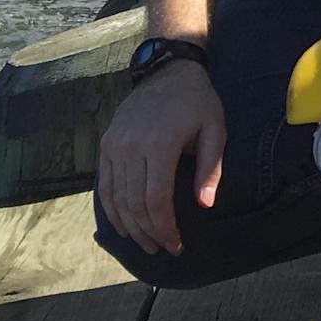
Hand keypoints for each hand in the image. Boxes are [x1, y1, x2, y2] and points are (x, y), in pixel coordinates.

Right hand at [97, 61, 224, 256]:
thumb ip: (209, 169)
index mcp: (160, 144)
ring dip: (129, 226)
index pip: (156, 200)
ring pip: (116, 198)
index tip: (176, 245)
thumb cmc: (198, 102)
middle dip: (148, 232)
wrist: (168, 70)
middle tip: (162, 249)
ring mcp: (114, 145)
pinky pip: (106, 184)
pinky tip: (124, 224)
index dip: (165, 228)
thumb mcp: (214, 131)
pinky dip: (112, 208)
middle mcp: (131, 146)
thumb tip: (205, 205)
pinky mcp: (106, 144)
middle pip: (134, 203)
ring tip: (145, 243)